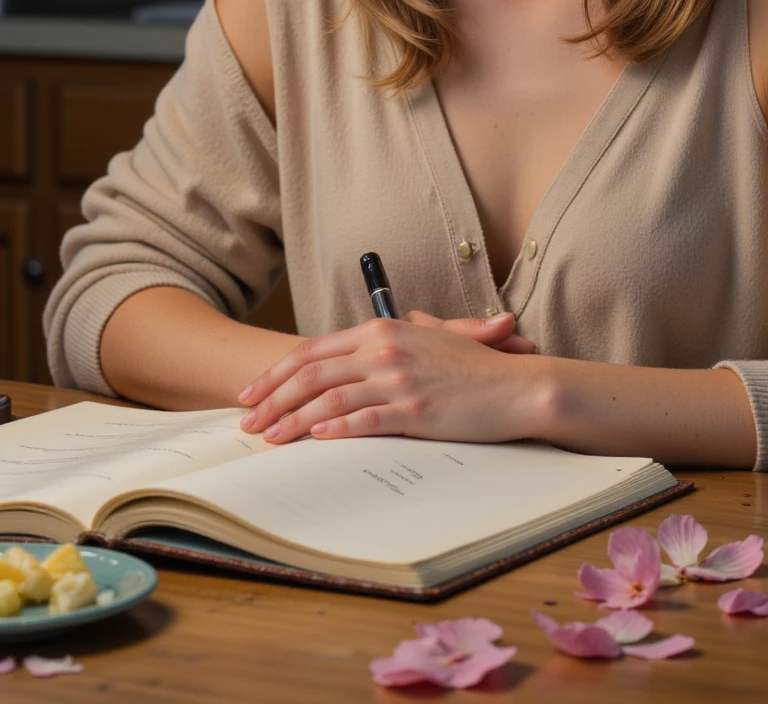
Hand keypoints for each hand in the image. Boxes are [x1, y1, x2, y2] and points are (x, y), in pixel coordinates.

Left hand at [237, 312, 542, 444]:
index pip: (314, 350)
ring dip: (291, 421)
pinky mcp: (414, 409)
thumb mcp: (435, 336)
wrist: (517, 385)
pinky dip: (333, 430)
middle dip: (272, 399)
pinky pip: (363, 420)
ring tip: (269, 439)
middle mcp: (384, 349)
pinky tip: (312, 440)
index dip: (277, 373)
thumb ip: (404, 330)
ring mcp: (398, 379)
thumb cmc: (477, 366)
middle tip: (247, 423)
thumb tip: (386, 329)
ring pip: (328, 399)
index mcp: (384, 329)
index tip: (252, 393)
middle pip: (311, 373)